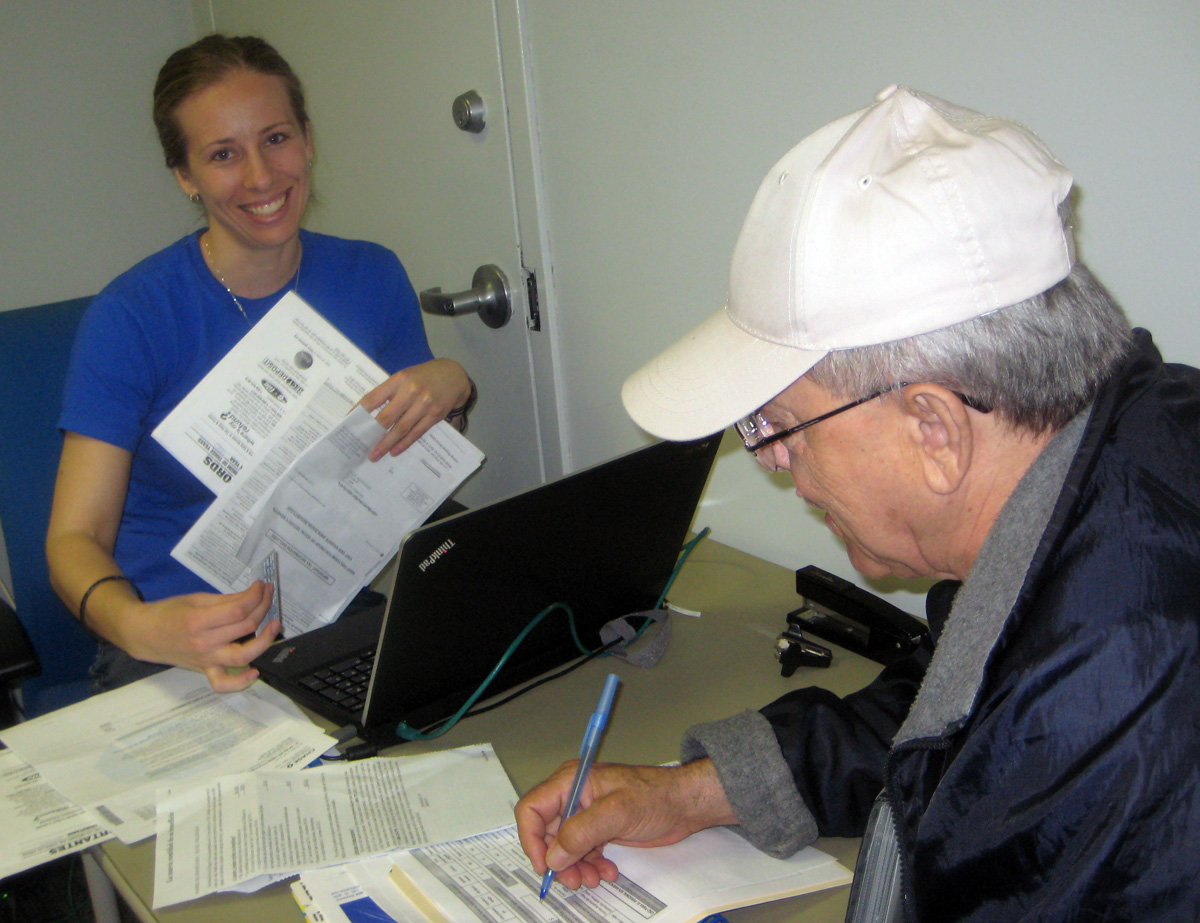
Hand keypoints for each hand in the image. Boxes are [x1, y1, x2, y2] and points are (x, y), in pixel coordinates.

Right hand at [117, 582, 280, 691]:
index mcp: (198, 621)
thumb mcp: (196, 599)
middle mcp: (203, 643)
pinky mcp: (206, 670)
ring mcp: (206, 659)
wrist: (144, 634)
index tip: (261, 586)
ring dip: (264, 640)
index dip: (256, 596)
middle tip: (267, 595)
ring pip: (242, 655)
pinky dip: (240, 682)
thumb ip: (225, 601)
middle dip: (262, 607)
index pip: (238, 610)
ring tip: (274, 624)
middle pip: (245, 627)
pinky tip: (255, 671)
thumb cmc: (168, 613)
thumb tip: (252, 597)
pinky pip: (223, 683)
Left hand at [358, 359, 471, 460]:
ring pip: (401, 428)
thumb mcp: (405, 377)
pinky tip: (395, 451)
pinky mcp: (435, 415)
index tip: (349, 424)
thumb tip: (370, 414)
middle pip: (387, 416)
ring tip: (376, 454)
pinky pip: (417, 432)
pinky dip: (404, 443)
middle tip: (362, 447)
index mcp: (399, 379)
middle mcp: (411, 391)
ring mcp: (425, 404)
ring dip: (387, 443)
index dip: (359, 412)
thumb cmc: (424, 376)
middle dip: (373, 434)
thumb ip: (390, 392)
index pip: (374, 398)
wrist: (454, 376)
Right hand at [515, 759, 734, 890]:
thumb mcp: (616, 812)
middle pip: (546, 832)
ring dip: (575, 866)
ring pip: (564, 846)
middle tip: (574, 880)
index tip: (545, 865)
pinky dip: (590, 864)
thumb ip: (581, 832)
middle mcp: (573, 796)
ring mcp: (585, 813)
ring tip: (594, 879)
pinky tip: (607, 871)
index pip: (532, 808)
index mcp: (571, 781)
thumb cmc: (655, 797)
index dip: (531, 839)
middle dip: (558, 859)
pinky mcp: (599, 828)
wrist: (684, 804)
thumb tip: (554, 856)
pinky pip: (583, 850)